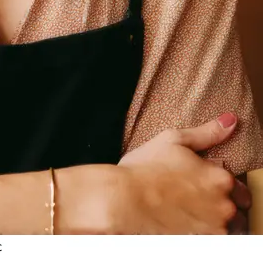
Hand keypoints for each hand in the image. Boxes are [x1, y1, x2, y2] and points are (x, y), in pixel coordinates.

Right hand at [115, 112, 250, 233]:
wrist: (125, 200)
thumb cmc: (146, 169)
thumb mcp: (174, 140)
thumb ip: (208, 133)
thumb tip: (230, 120)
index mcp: (221, 178)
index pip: (238, 185)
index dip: (221, 183)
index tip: (204, 182)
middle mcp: (224, 207)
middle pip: (238, 208)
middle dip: (224, 203)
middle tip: (198, 198)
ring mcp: (215, 230)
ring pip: (229, 228)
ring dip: (217, 221)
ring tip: (191, 211)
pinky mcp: (203, 245)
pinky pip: (215, 240)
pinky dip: (205, 232)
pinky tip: (186, 222)